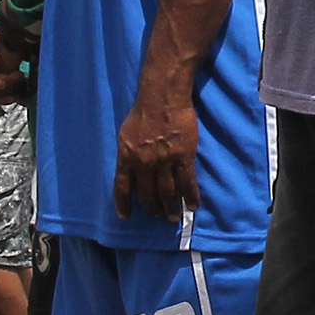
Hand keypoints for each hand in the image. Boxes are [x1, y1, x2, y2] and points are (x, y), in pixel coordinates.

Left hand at [115, 74, 196, 221]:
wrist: (162, 97)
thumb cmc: (142, 112)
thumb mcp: (125, 134)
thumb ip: (128, 154)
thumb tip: (129, 168)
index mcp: (127, 158)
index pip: (123, 188)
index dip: (124, 204)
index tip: (126, 216)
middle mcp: (144, 164)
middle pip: (148, 195)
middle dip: (153, 209)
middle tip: (159, 215)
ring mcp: (164, 162)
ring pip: (168, 193)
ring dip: (171, 209)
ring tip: (173, 217)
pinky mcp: (183, 157)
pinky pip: (187, 183)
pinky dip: (190, 197)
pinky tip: (192, 206)